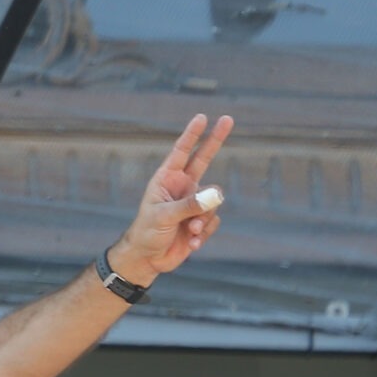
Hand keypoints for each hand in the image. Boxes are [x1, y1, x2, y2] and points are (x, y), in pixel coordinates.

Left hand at [106, 114, 232, 282]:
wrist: (148, 259)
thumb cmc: (147, 232)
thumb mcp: (165, 216)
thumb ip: (190, 204)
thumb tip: (215, 195)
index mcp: (166, 180)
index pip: (181, 152)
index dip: (192, 135)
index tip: (202, 117)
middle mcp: (182, 187)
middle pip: (204, 159)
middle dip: (216, 140)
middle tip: (228, 118)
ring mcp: (193, 203)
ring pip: (214, 201)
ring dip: (202, 219)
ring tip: (188, 231)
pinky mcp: (200, 221)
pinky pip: (213, 221)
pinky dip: (203, 234)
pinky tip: (190, 244)